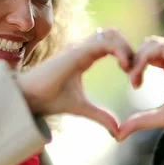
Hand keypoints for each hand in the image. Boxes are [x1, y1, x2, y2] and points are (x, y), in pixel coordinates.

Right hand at [17, 28, 133, 136]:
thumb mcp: (82, 108)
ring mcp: (79, 47)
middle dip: (130, 49)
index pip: (112, 44)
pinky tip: (124, 67)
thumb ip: (101, 116)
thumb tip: (118, 131)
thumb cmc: (50, 99)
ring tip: (129, 68)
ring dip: (126, 48)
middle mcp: (83, 47)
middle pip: (114, 34)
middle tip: (134, 72)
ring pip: (111, 33)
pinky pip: (104, 42)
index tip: (132, 76)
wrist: (30, 98)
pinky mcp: (77, 51)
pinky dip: (119, 51)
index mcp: (85, 56)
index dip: (127, 55)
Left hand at [117, 36, 163, 140]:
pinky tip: (139, 77)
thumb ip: (141, 120)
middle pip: (148, 44)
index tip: (134, 85)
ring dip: (137, 59)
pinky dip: (143, 59)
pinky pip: (158, 49)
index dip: (136, 64)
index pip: (149, 53)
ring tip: (134, 80)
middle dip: (134, 59)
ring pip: (152, 43)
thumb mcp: (162, 116)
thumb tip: (119, 134)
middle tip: (132, 81)